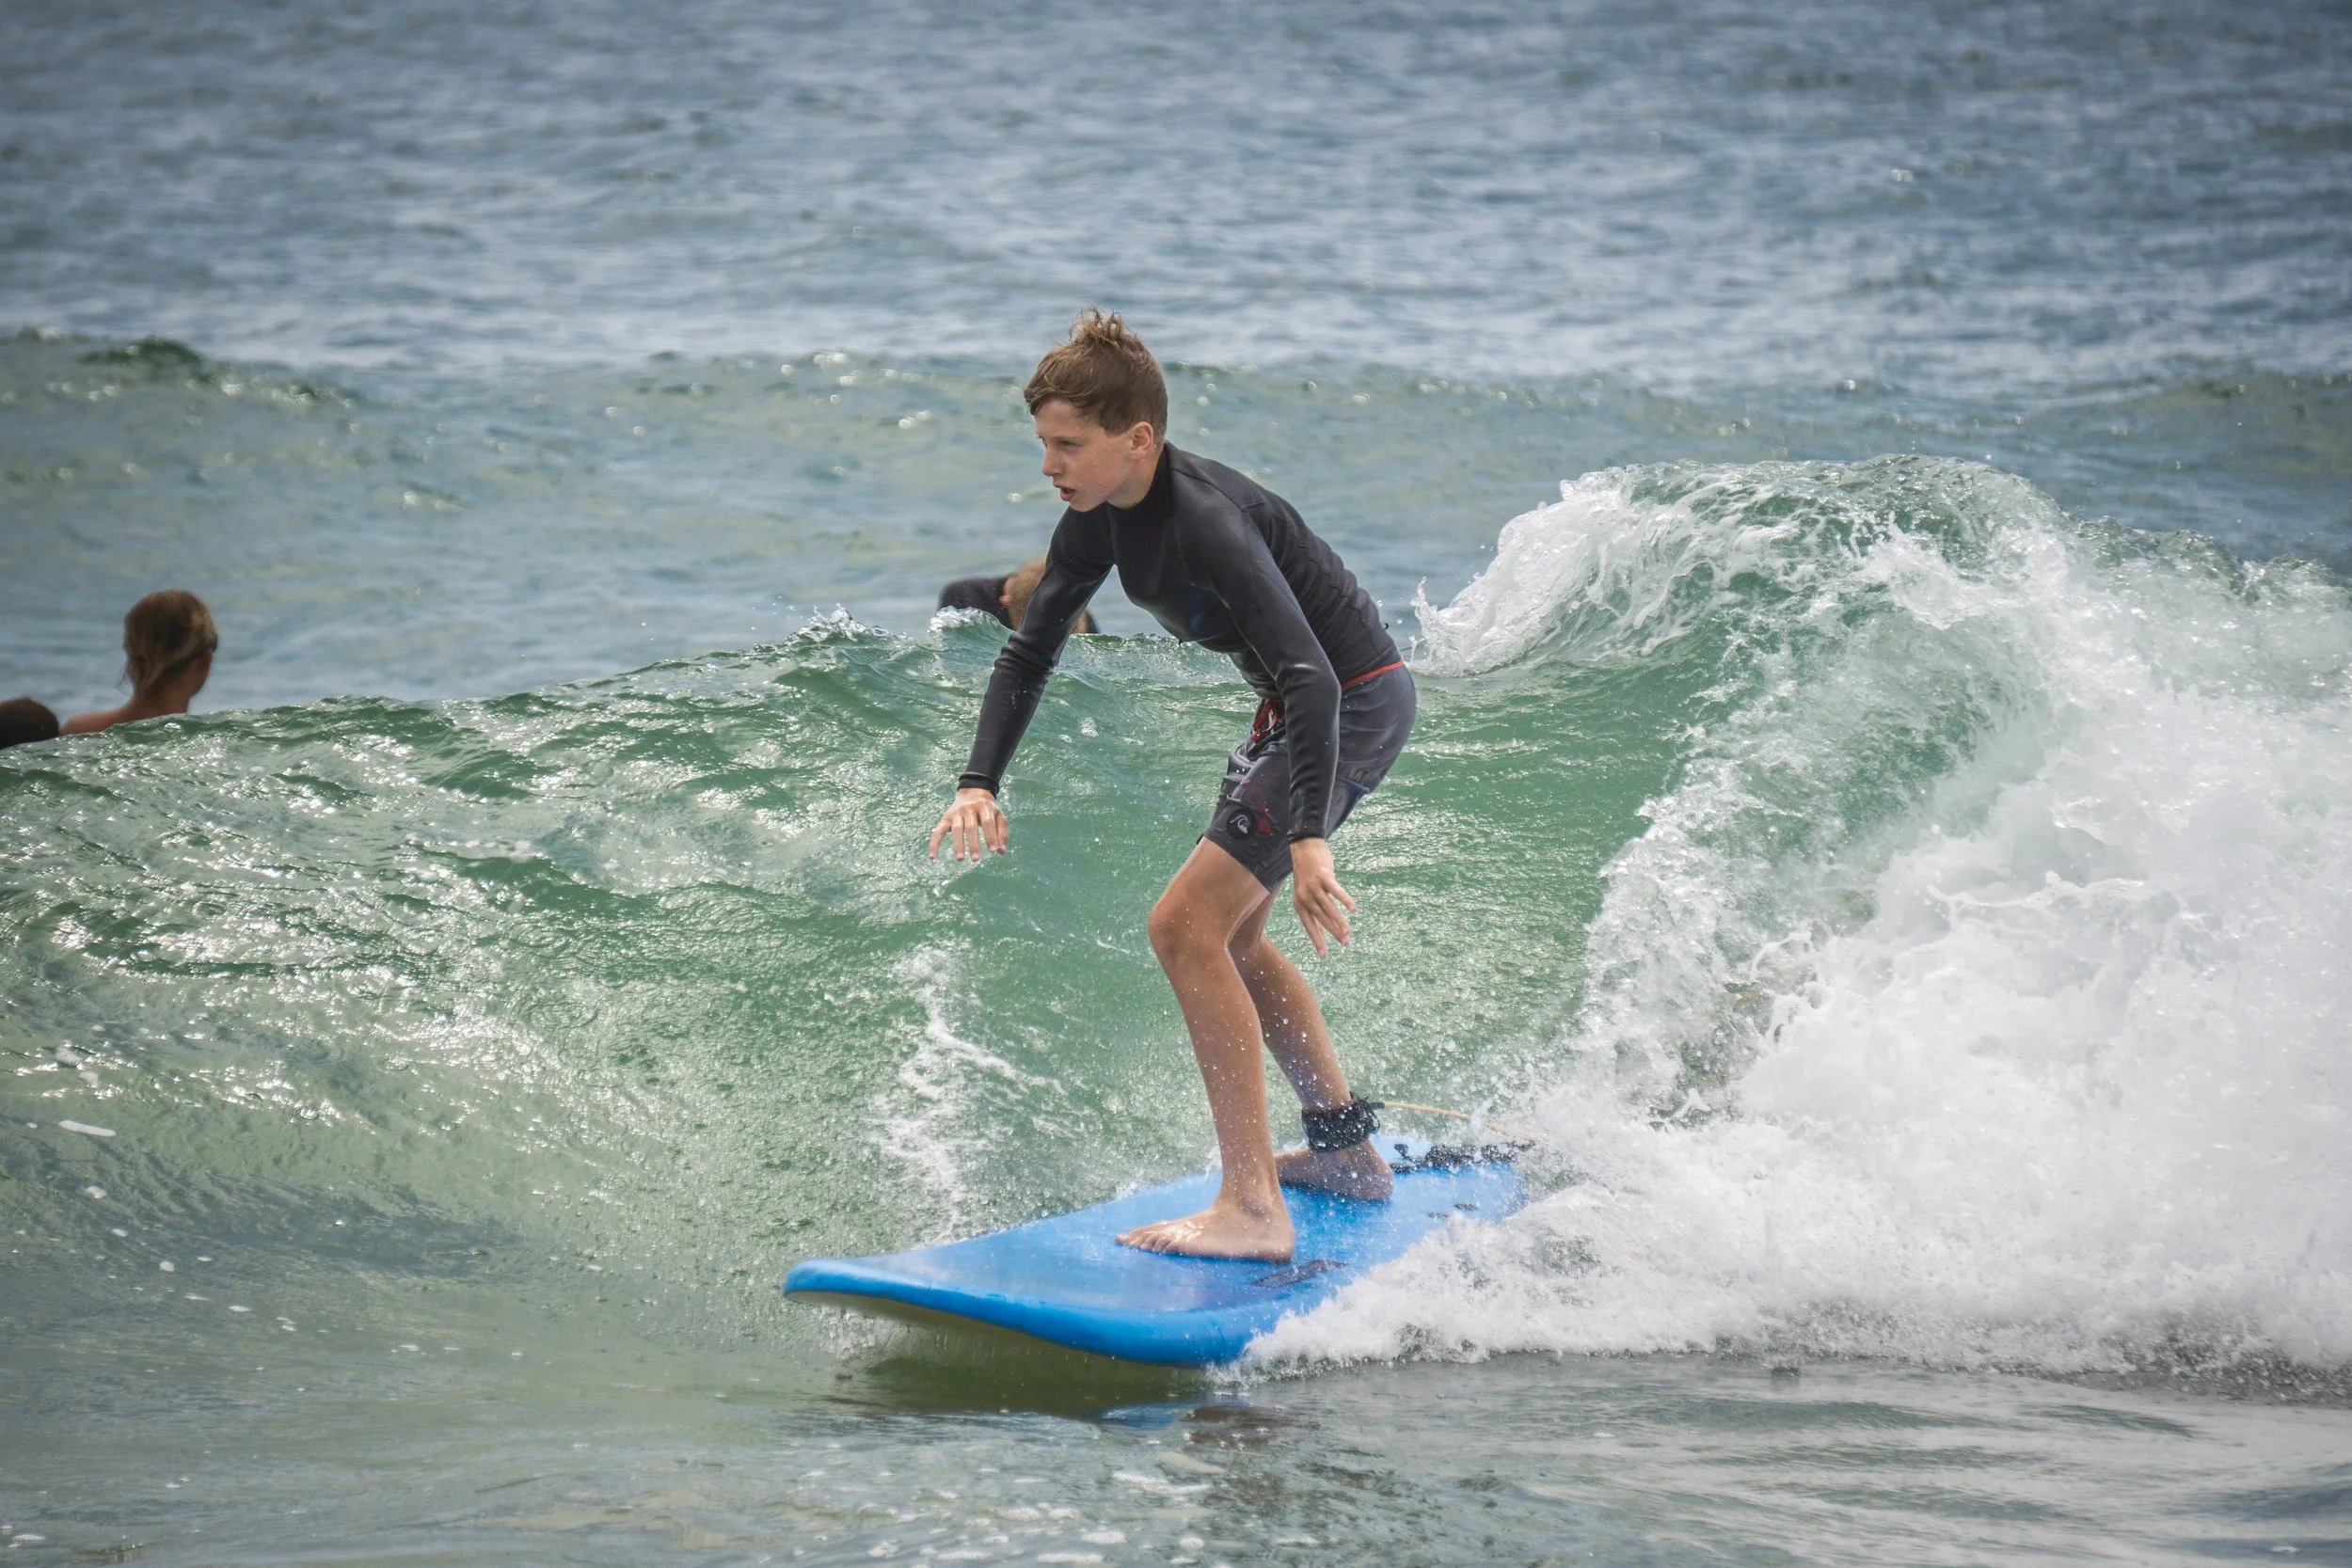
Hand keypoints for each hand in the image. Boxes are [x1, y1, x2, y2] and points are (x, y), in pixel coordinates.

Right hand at [929, 787, 1007, 862]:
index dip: (990, 836)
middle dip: (973, 843)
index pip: (987, 822)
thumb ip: (1002, 833)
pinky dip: (934, 844)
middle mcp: (969, 808)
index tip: (993, 851)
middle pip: (970, 826)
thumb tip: (1001, 852)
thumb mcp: (999, 816)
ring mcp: (956, 813)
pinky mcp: (945, 818)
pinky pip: (938, 831)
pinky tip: (933, 857)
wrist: (973, 791)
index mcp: (984, 807)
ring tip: (961, 859)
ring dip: (958, 845)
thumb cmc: (987, 809)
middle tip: (976, 859)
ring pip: (956, 829)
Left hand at [1288, 837, 1356, 955]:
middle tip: (1345, 943)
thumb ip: (1314, 911)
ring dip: (1339, 920)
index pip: (1309, 926)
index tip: (1324, 955)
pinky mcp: (1324, 876)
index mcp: (1299, 904)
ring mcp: (1313, 886)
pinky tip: (1354, 909)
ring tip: (1348, 931)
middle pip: (1321, 919)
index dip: (1317, 940)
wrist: (1304, 848)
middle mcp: (1304, 897)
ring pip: (1329, 908)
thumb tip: (1323, 932)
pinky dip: (1345, 900)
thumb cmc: (1308, 875)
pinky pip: (1336, 891)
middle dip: (1333, 933)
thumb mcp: (1306, 894)